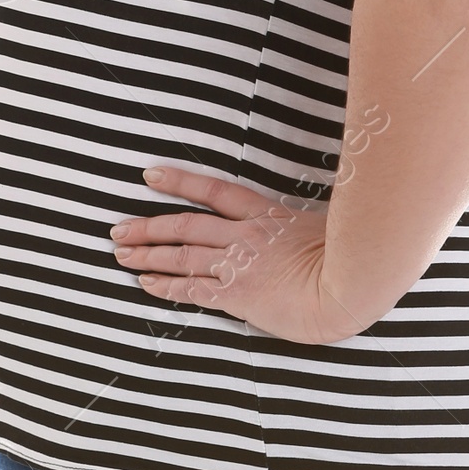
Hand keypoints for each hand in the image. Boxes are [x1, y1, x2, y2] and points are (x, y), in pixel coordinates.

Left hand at [111, 167, 366, 346]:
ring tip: (121, 257)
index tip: (150, 175)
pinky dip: (166, 286)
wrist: (350, 286)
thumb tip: (300, 226)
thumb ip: (303, 224)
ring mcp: (238, 264)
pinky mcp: (237, 294)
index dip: (179, 181)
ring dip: (147, 256)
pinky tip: (147, 285)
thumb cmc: (349, 259)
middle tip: (118, 230)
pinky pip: (191, 288)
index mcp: (265, 214)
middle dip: (148, 227)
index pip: (214, 190)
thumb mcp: (325, 226)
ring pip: (181, 255)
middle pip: (185, 225)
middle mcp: (244, 235)